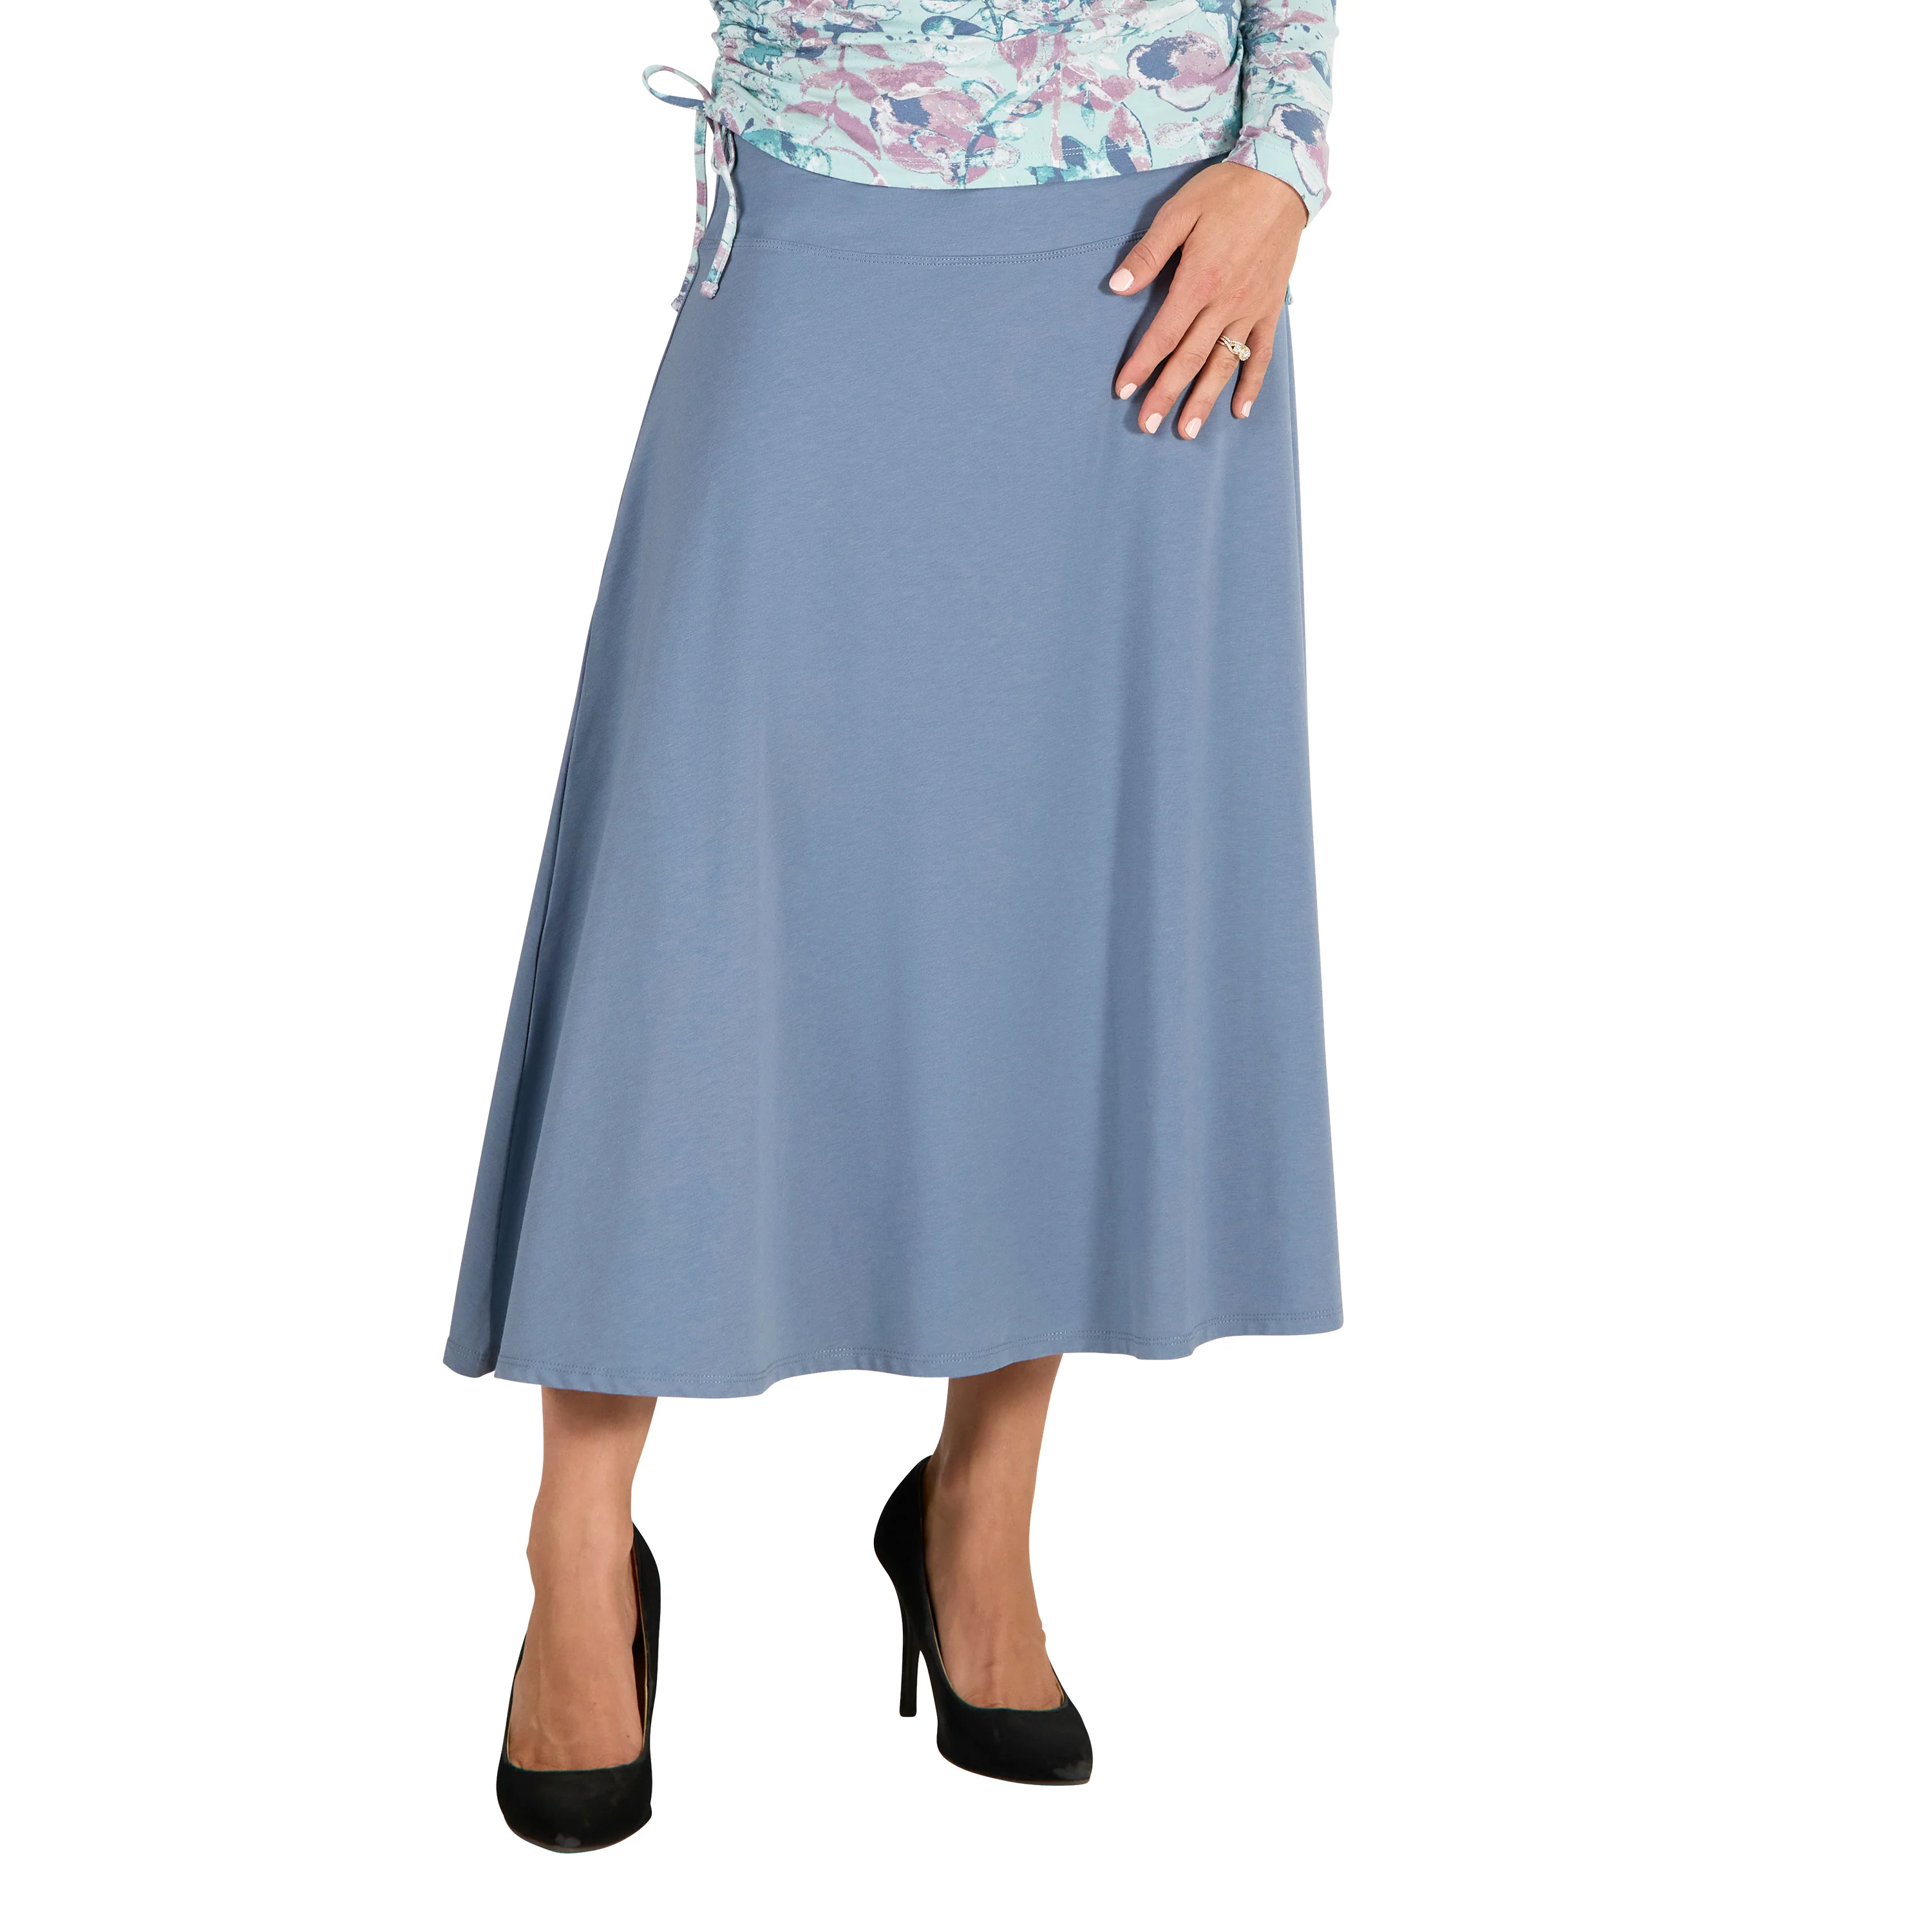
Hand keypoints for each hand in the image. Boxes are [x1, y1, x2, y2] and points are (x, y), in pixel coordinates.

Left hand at [1107, 162, 1307, 437]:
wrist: (1281, 179)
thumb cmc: (1226, 192)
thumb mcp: (1178, 212)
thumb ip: (1148, 253)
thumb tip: (1117, 286)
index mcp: (1198, 282)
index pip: (1163, 335)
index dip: (1142, 365)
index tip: (1124, 391)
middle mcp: (1225, 304)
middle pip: (1190, 360)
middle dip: (1167, 395)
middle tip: (1148, 426)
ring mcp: (1250, 309)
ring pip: (1224, 364)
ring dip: (1204, 400)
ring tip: (1188, 431)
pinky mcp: (1270, 308)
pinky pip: (1261, 353)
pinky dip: (1252, 383)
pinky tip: (1240, 410)